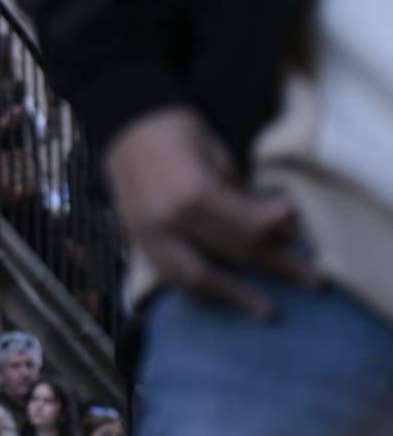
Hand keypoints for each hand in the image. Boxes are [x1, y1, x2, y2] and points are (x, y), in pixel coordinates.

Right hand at [103, 106, 314, 316]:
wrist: (124, 125)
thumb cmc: (176, 130)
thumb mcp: (217, 151)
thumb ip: (241, 193)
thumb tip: (277, 225)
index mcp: (192, 195)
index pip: (246, 228)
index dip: (278, 231)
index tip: (300, 230)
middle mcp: (169, 223)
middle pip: (230, 256)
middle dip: (274, 267)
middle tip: (311, 282)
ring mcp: (148, 236)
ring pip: (194, 279)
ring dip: (232, 296)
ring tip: (264, 310)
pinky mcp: (137, 240)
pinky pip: (168, 275)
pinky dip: (197, 289)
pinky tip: (219, 296)